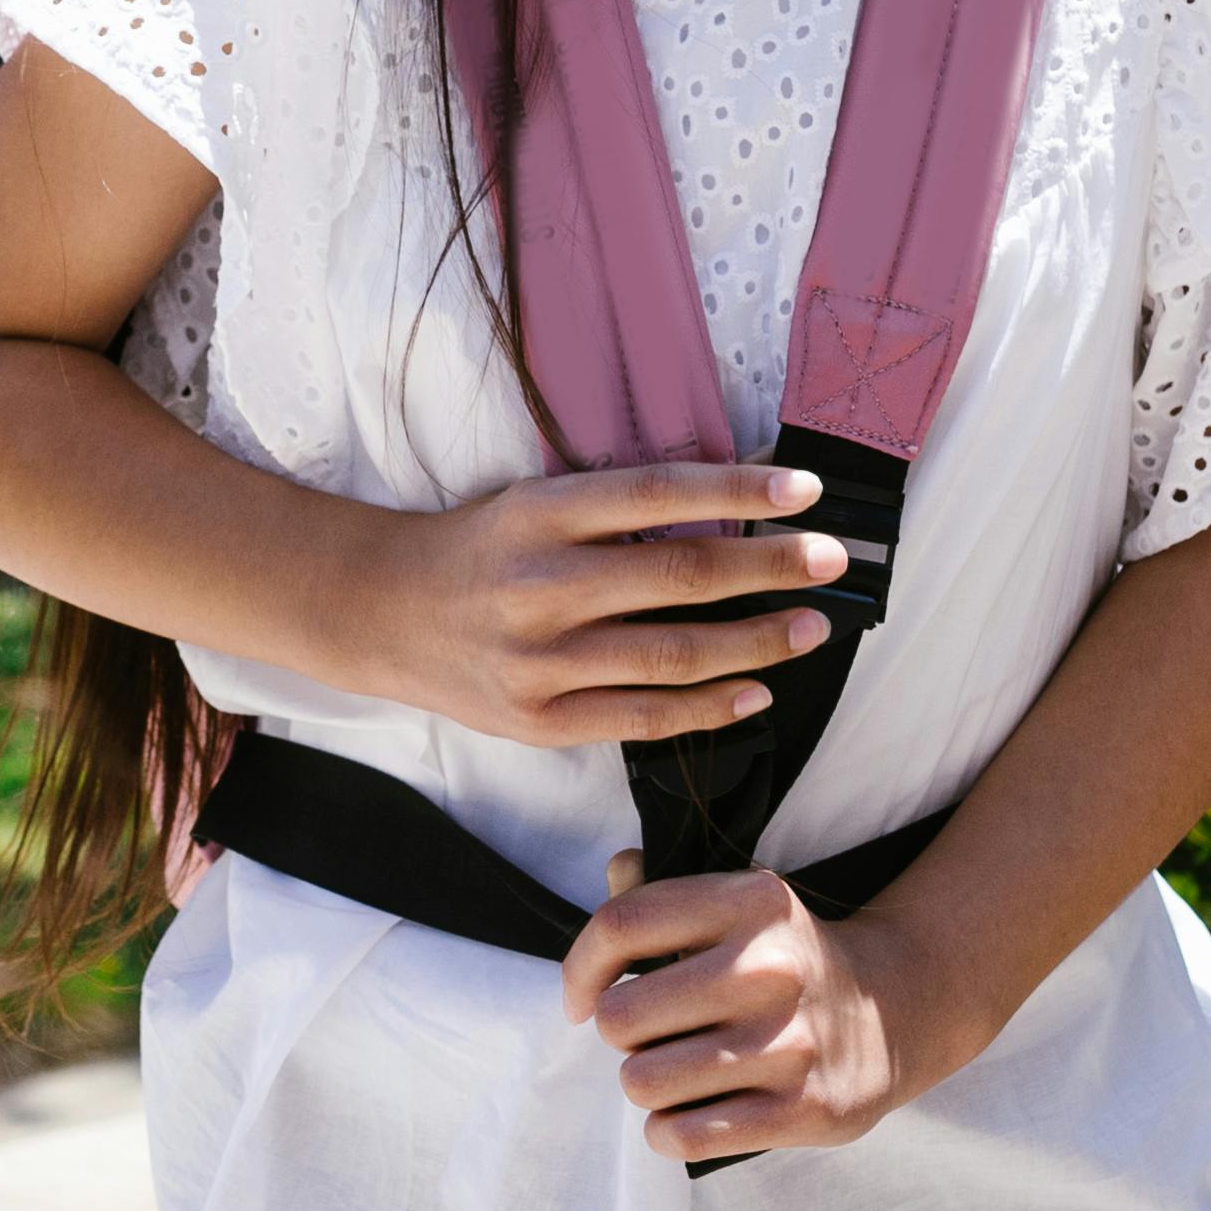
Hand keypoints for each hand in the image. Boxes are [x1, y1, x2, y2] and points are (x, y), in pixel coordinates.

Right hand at [319, 463, 844, 747]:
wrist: (381, 613)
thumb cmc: (478, 548)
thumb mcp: (533, 503)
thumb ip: (615, 509)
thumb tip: (733, 503)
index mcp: (539, 516)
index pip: (656, 495)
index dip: (737, 492)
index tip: (805, 490)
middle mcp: (540, 587)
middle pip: (678, 577)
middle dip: (768, 568)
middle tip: (829, 560)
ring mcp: (539, 663)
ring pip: (671, 654)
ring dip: (755, 641)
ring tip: (810, 626)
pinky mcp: (540, 721)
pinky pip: (641, 718)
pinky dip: (707, 707)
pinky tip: (757, 691)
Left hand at [561, 858, 967, 1163]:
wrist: (892, 1012)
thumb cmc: (785, 959)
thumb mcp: (740, 908)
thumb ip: (667, 893)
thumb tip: (616, 872)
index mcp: (750, 902)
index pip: (621, 926)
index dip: (578, 969)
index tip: (579, 999)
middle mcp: (771, 969)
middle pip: (620, 1019)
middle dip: (621, 1035)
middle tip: (651, 1036)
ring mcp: (790, 1044)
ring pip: (643, 1083)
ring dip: (645, 1084)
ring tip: (676, 1072)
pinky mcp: (804, 1110)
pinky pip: (682, 1134)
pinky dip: (667, 1129)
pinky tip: (688, 1112)